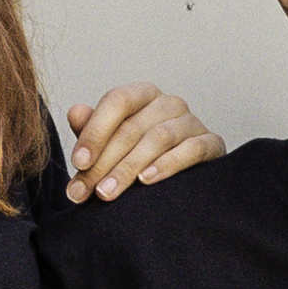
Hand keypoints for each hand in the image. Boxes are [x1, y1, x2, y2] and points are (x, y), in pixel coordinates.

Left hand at [59, 84, 220, 201]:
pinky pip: (191, 150)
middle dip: (104, 162)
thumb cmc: (140, 158)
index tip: (78, 162)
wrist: (183, 182)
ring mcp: (192, 121)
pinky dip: (167, 165)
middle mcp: (169, 103)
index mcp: (143, 95)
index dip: (95, 131)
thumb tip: (75, 112)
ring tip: (108, 192)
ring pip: (158, 138)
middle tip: (85, 191)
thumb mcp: (110, 146)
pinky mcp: (212, 144)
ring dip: (128, 168)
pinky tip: (146, 181)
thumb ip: (91, 131)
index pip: (117, 101)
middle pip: (133, 127)